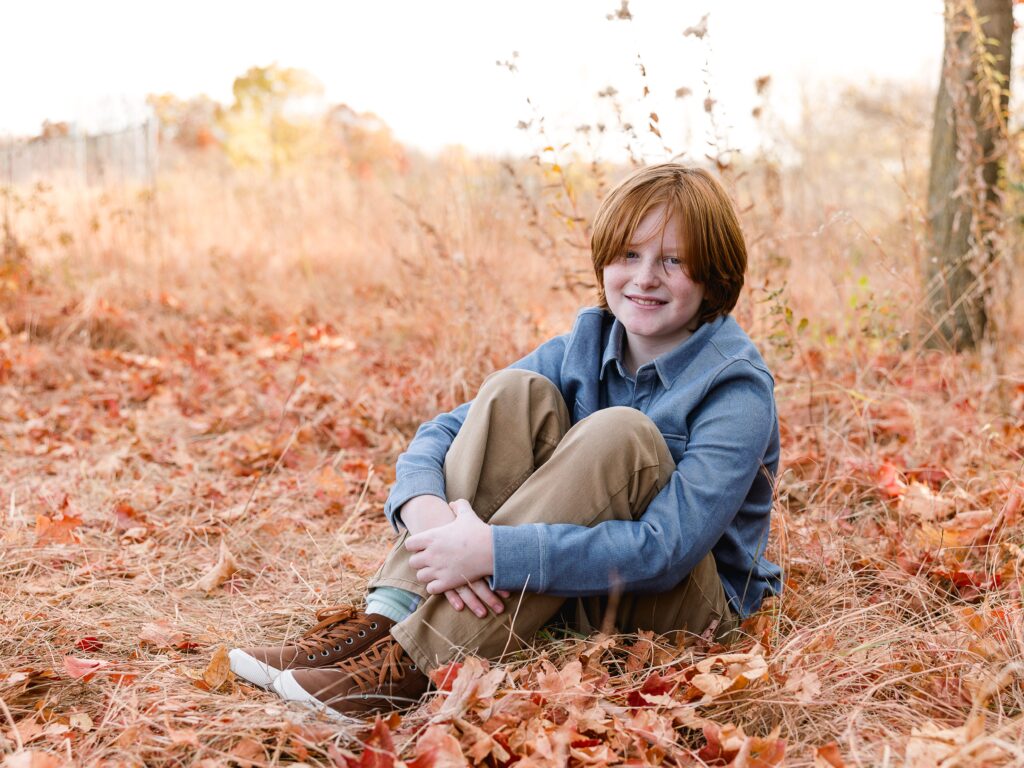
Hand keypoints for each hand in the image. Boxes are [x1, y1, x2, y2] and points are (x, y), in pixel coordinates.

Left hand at [399, 496, 507, 615]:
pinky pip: (430, 589)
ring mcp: (438, 570)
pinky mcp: (446, 583)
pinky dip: (434, 586)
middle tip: (430, 559)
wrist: (492, 551)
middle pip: (413, 562)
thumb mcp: (467, 514)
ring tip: (435, 571)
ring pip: (420, 576)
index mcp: (432, 537)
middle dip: (420, 561)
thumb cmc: (478, 532)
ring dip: (427, 574)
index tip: (423, 546)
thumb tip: (453, 503)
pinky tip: (441, 581)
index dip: (415, 545)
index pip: (409, 544)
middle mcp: (431, 554)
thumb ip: (458, 506)